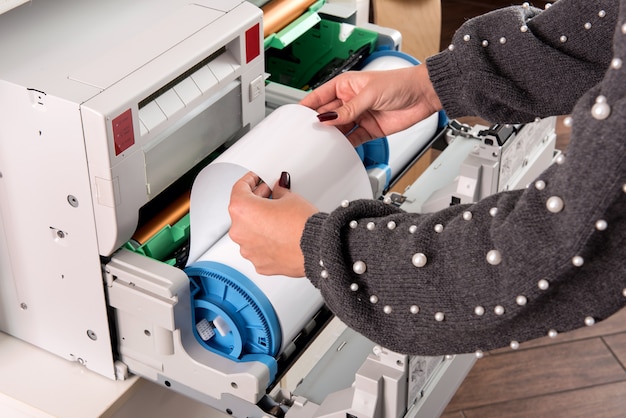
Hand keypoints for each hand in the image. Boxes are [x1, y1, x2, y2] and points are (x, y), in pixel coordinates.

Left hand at [228, 172, 317, 276]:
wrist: (317, 248)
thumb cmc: (303, 225)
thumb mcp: (290, 198)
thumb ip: (277, 192)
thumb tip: (276, 192)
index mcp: (242, 210)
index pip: (239, 189)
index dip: (249, 180)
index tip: (255, 179)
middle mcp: (239, 231)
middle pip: (242, 211)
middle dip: (256, 202)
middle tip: (270, 195)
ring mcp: (247, 250)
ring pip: (249, 232)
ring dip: (259, 223)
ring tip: (277, 218)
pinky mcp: (258, 263)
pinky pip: (257, 248)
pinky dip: (265, 241)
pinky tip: (278, 234)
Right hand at [300, 64, 441, 146]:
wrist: (423, 95)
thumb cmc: (400, 83)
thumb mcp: (369, 94)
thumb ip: (348, 109)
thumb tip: (328, 118)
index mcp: (345, 85)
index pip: (319, 97)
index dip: (306, 107)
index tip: (295, 117)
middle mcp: (350, 101)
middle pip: (327, 115)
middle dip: (317, 125)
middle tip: (307, 135)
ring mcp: (359, 116)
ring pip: (338, 129)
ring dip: (331, 137)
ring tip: (320, 144)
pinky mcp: (369, 130)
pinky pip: (352, 140)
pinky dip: (345, 146)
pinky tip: (337, 149)